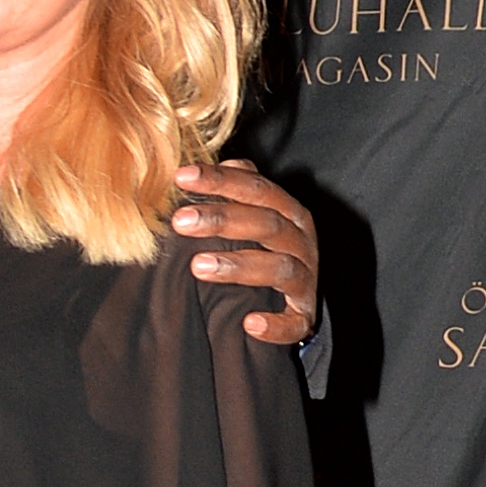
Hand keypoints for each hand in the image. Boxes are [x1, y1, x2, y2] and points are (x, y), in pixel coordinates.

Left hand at [173, 159, 318, 346]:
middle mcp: (300, 241)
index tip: (181, 177)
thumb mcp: (256, 217)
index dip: (220, 181)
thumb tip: (225, 161)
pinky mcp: (304, 317)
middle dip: (221, 219)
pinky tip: (250, 324)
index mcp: (287, 212)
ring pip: (278, 268)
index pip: (255, 188)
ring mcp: (305, 278)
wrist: (298, 302)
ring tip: (198, 266)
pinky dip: (275, 325)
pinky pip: (294, 323)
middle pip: (265, 223)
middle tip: (180, 221)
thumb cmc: (268, 252)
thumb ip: (240, 191)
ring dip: (239, 266)